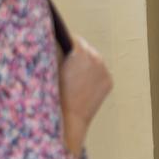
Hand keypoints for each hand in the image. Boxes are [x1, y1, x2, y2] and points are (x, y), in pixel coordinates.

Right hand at [59, 36, 111, 153]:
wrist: (69, 119)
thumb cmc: (53, 96)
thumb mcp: (49, 70)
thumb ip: (54, 53)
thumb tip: (52, 42)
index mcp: (80, 52)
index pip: (74, 38)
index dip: (66, 40)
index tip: (60, 42)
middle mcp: (96, 58)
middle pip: (86, 47)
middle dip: (76, 51)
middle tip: (65, 58)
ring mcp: (104, 70)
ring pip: (95, 59)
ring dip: (86, 62)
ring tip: (74, 71)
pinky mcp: (109, 81)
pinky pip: (100, 72)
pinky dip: (93, 74)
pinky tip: (82, 82)